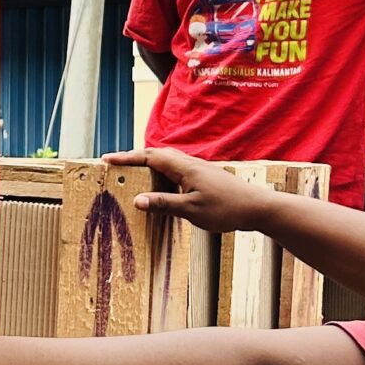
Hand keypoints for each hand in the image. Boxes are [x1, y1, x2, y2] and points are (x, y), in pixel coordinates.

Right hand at [109, 147, 276, 237]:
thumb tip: (137, 200)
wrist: (257, 207)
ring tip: (133, 175)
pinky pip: (176, 170)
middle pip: (156, 154)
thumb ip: (164, 204)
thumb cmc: (226, 209)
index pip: (149, 157)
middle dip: (134, 158)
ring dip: (148, 165)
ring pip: (167, 161)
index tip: (107, 159)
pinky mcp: (203, 177)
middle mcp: (189, 164)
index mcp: (184, 167)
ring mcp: (198, 169)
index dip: (127, 157)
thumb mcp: (191, 210)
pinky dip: (162, 174)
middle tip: (116, 165)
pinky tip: (161, 186)